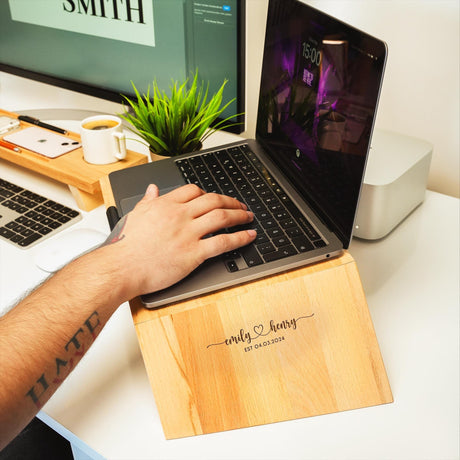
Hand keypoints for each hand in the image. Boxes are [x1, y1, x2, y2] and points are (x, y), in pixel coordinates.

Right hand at [104, 184, 255, 298]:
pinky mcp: (194, 253)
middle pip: (213, 200)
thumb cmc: (124, 245)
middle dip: (230, 201)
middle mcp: (180, 215)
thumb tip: (152, 189)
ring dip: (239, 215)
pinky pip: (223, 242)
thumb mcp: (134, 215)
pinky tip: (249, 236)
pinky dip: (240, 238)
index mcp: (165, 205)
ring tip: (248, 216)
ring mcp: (188, 233)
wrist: (121, 267)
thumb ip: (147, 201)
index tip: (215, 198)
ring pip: (222, 217)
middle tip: (240, 204)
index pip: (193, 190)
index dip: (208, 193)